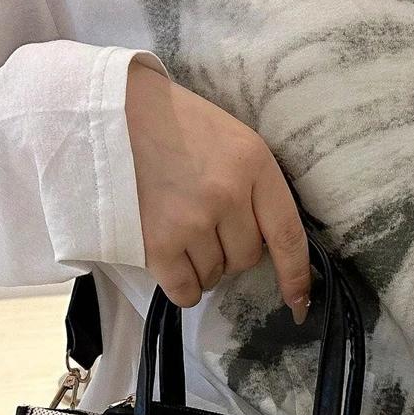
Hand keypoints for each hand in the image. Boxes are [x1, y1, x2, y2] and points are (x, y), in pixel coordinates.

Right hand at [125, 60, 311, 322]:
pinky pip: (185, 290)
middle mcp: (228, 196)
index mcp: (254, 164)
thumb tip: (268, 244)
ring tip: (181, 229)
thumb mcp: (233, 140)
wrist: (114, 113)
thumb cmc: (177, 124)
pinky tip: (174, 264)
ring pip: (215, 275)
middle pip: (247, 258)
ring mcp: (192, 222)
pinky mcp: (157, 243)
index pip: (288, 234)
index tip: (299, 301)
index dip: (296, 274)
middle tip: (206, 224)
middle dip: (232, 251)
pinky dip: (184, 286)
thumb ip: (254, 185)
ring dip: (204, 264)